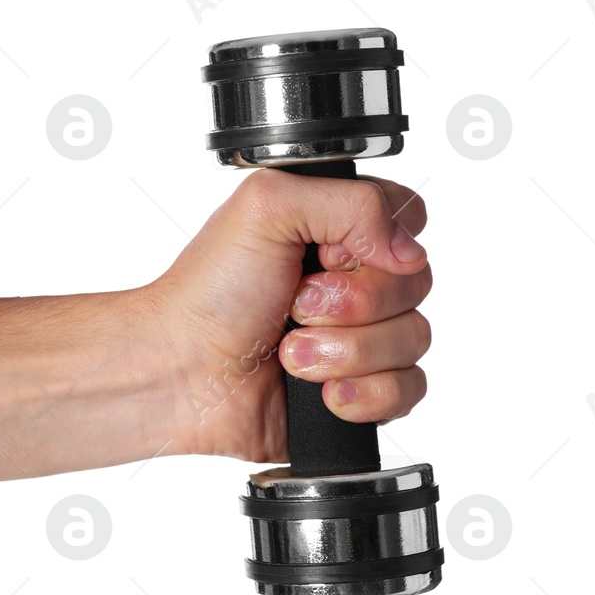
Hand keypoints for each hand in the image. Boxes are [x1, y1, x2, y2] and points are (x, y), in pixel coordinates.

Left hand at [152, 168, 431, 463]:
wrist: (179, 374)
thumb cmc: (208, 294)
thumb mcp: (267, 206)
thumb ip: (353, 201)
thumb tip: (409, 249)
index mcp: (334, 231)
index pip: (409, 222)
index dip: (378, 244)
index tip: (323, 257)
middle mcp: (352, 283)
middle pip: (416, 284)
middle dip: (352, 303)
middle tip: (295, 306)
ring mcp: (358, 340)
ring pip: (414, 340)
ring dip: (346, 351)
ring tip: (289, 353)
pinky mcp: (360, 392)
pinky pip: (408, 391)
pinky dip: (363, 394)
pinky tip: (320, 393)